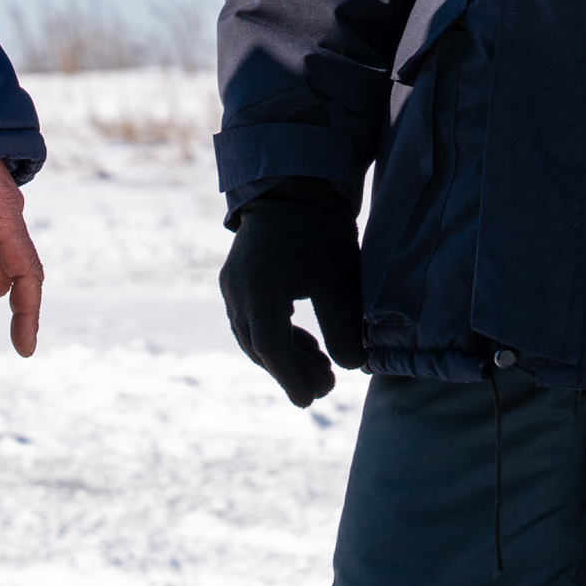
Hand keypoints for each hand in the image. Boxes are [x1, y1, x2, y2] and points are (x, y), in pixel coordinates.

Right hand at [219, 187, 361, 406]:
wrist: (295, 185)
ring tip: (320, 367)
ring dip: (284, 356)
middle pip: (260, 347)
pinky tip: (304, 343)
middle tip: (326, 386)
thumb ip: (345, 326)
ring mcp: (231, 286)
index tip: (311, 400)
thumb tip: (354, 368)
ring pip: (253, 337)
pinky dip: (275, 338)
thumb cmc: (321, 229)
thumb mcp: (340, 278)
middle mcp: (236, 291)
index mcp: (259, 290)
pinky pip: (250, 321)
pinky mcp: (235, 280)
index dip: (292, 378)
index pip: (272, 348)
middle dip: (292, 371)